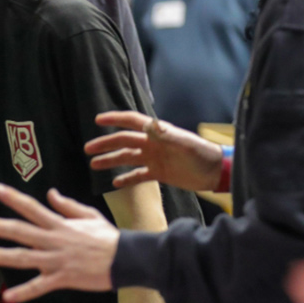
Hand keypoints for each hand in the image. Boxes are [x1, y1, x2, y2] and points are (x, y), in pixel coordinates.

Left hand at [0, 184, 118, 302]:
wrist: (126, 259)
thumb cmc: (108, 237)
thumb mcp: (89, 215)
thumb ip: (67, 205)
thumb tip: (50, 193)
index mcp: (60, 224)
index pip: (32, 208)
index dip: (13, 198)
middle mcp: (54, 240)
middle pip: (21, 231)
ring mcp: (56, 260)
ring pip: (24, 258)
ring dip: (1, 256)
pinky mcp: (62, 278)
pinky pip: (40, 286)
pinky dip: (24, 292)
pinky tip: (8, 297)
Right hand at [85, 111, 223, 191]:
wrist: (215, 172)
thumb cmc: (202, 154)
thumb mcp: (184, 143)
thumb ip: (166, 134)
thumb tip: (150, 124)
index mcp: (157, 133)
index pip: (132, 122)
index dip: (115, 119)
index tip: (98, 120)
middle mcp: (152, 144)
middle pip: (124, 141)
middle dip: (105, 144)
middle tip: (88, 149)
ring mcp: (154, 159)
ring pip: (127, 158)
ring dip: (110, 160)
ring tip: (93, 165)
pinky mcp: (158, 173)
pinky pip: (138, 175)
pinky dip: (127, 179)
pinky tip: (115, 183)